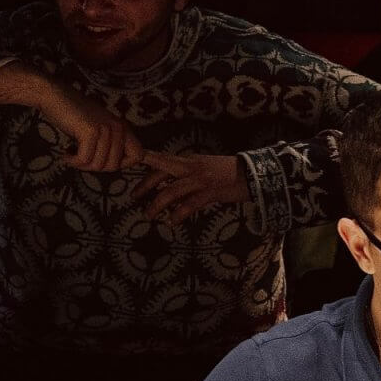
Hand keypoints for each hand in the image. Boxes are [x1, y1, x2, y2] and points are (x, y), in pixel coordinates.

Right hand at [37, 80, 142, 170]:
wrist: (53, 95)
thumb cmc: (73, 115)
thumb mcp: (98, 128)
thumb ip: (110, 143)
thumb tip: (115, 166)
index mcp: (122, 127)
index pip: (138, 155)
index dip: (123, 163)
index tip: (103, 159)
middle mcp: (117, 127)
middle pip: (114, 165)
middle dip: (96, 167)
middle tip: (82, 158)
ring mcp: (105, 129)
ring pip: (99, 165)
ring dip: (83, 165)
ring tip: (73, 154)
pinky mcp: (91, 131)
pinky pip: (85, 159)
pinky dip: (73, 161)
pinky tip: (66, 154)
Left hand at [133, 152, 250, 222]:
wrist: (251, 175)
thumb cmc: (227, 173)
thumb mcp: (204, 167)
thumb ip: (187, 174)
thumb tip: (170, 186)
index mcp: (188, 160)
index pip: (161, 158)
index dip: (145, 160)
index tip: (129, 163)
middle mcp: (190, 168)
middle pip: (161, 174)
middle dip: (145, 185)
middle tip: (134, 197)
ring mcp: (199, 181)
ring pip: (171, 192)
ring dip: (157, 205)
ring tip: (149, 215)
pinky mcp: (209, 193)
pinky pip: (189, 205)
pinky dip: (178, 214)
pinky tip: (172, 222)